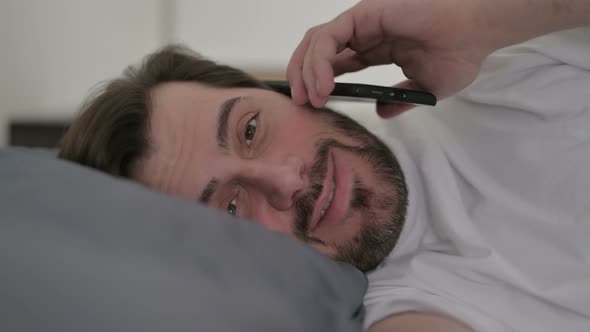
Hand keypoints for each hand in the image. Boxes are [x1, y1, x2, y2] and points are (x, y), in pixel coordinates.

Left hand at [287, 0, 496, 116]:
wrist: (478, 34)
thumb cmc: (459, 54)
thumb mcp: (425, 88)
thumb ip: (400, 99)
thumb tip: (381, 111)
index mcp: (374, 48)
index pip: (334, 64)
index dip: (318, 83)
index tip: (313, 106)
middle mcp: (364, 34)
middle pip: (317, 51)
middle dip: (303, 77)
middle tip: (303, 104)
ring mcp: (363, 22)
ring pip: (317, 42)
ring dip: (307, 71)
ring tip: (313, 98)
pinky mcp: (365, 14)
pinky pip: (329, 36)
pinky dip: (320, 61)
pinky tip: (325, 85)